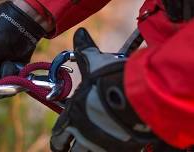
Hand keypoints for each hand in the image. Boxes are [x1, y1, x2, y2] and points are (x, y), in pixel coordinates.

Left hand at [50, 28, 177, 151]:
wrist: (137, 94)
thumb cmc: (110, 78)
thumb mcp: (95, 64)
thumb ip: (85, 51)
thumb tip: (80, 33)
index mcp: (73, 115)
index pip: (58, 136)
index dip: (59, 138)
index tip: (62, 139)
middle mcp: (82, 133)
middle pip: (68, 151)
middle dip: (69, 148)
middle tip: (73, 147)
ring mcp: (100, 144)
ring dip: (86, 151)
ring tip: (91, 147)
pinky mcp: (119, 148)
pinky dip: (107, 149)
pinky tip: (112, 143)